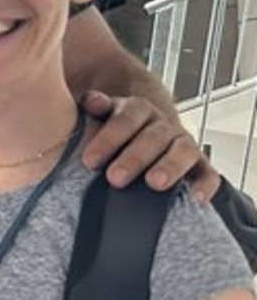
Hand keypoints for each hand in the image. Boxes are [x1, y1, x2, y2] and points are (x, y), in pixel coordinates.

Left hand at [79, 90, 220, 201]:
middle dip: (134, 158)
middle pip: (153, 137)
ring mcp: (183, 143)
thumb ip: (96, 107)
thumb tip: (92, 101)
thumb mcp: (101, 116)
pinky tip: (195, 198)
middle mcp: (162, 124)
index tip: (89, 161)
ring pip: (183, 151)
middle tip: (115, 178)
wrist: (142, 133)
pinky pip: (208, 173)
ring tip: (154, 183)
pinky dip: (204, 185)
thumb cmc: (116, 130)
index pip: (125, 119)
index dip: (108, 139)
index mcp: (137, 109)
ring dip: (169, 167)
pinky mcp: (200, 165)